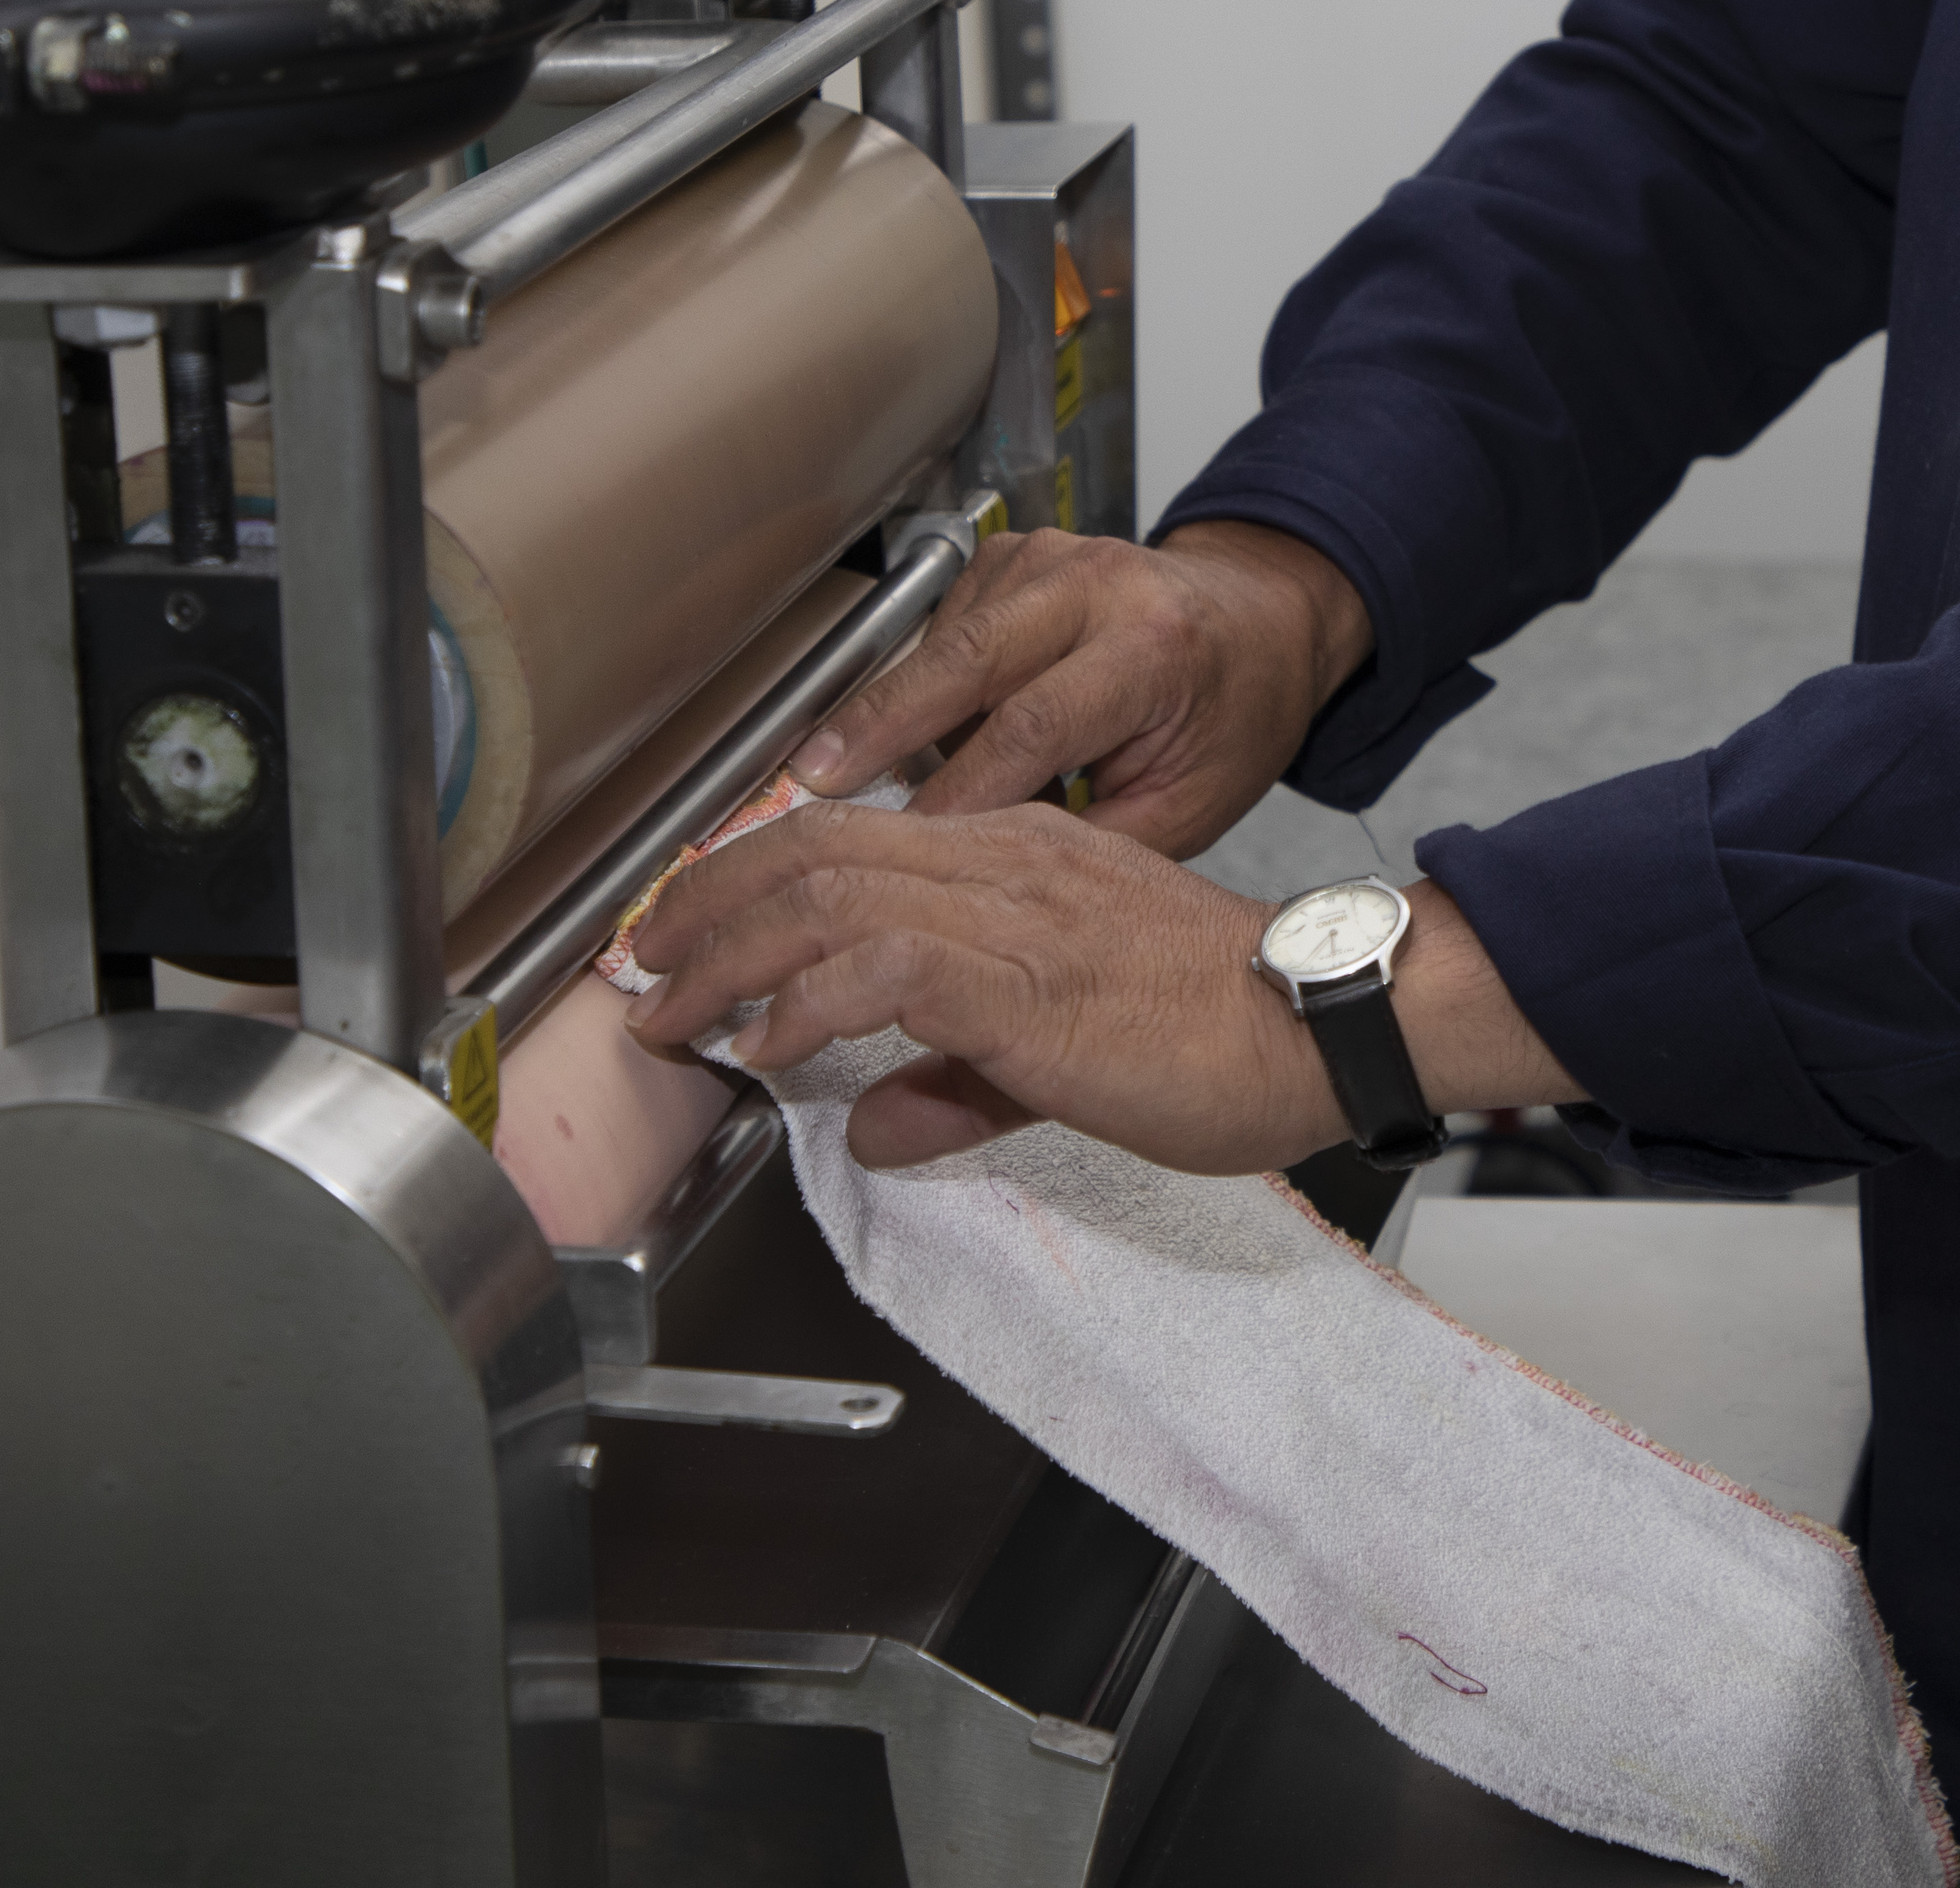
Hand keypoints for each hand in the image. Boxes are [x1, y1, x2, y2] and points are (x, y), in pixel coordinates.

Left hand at [618, 798, 1581, 1172]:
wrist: (1319, 1019)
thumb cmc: (1220, 1027)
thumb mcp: (1067, 1053)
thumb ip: (961, 1081)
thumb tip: (875, 1122)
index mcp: (1018, 853)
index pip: (851, 838)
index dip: (749, 878)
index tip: (687, 931)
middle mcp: (1004, 858)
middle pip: (812, 847)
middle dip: (704, 905)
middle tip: (640, 961)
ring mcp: (1012, 912)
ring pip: (826, 892)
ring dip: (725, 954)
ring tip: (668, 1009)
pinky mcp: (1022, 980)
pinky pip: (879, 967)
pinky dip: (803, 1003)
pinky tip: (763, 1044)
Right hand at [788, 520, 1371, 857]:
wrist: (1263, 622)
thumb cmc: (1232, 716)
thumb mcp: (1189, 803)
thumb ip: (1089, 843)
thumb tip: (982, 878)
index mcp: (1155, 646)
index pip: (1033, 724)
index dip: (960, 790)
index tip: (905, 847)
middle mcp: (1099, 584)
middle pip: (964, 657)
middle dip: (881, 723)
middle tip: (812, 780)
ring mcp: (1051, 557)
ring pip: (943, 640)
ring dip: (899, 711)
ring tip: (856, 777)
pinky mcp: (1015, 554)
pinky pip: (945, 622)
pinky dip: (928, 681)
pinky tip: (934, 729)